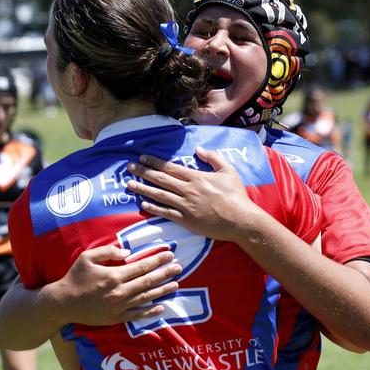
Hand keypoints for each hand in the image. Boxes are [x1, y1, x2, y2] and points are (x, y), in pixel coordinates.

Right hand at [52, 245, 181, 325]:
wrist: (63, 303)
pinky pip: (137, 315)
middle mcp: (119, 292)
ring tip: (175, 284)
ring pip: (146, 298)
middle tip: (178, 267)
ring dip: (162, 290)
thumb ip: (108, 251)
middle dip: (165, 273)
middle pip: (148, 281)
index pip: (142, 266)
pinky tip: (161, 306)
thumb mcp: (87, 257)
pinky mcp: (115, 318)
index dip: (157, 260)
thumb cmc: (75, 277)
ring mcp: (118, 307)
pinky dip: (150, 311)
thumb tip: (128, 252)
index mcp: (113, 276)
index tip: (169, 254)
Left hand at [125, 146, 263, 242]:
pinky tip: (143, 204)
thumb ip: (212, 158)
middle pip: (160, 179)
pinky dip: (153, 207)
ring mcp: (185, 205)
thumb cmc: (236, 196)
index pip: (170, 167)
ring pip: (159, 195)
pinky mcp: (186, 220)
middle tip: (129, 167)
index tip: (142, 157)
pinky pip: (166, 212)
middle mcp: (187, 190)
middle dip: (143, 172)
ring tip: (129, 184)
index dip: (154, 162)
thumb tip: (198, 149)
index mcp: (196, 177)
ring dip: (143, 188)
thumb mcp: (228, 171)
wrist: (240, 220)